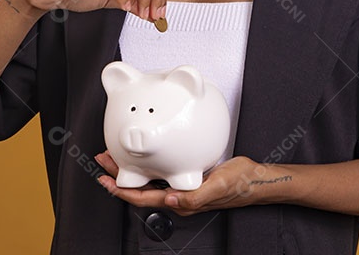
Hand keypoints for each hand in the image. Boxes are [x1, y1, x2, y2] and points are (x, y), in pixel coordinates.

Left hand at [94, 151, 287, 216]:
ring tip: (116, 156)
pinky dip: (147, 165)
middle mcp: (178, 197)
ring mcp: (181, 187)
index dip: (122, 191)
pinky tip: (145, 155)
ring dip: (130, 169)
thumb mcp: (218, 186)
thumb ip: (194, 196)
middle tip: (103, 160)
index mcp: (181, 202)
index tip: (106, 180)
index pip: (144, 199)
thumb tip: (170, 199)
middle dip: (120, 177)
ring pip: (148, 181)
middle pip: (140, 190)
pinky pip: (160, 173)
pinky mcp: (187, 177)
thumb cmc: (240, 183)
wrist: (255, 178)